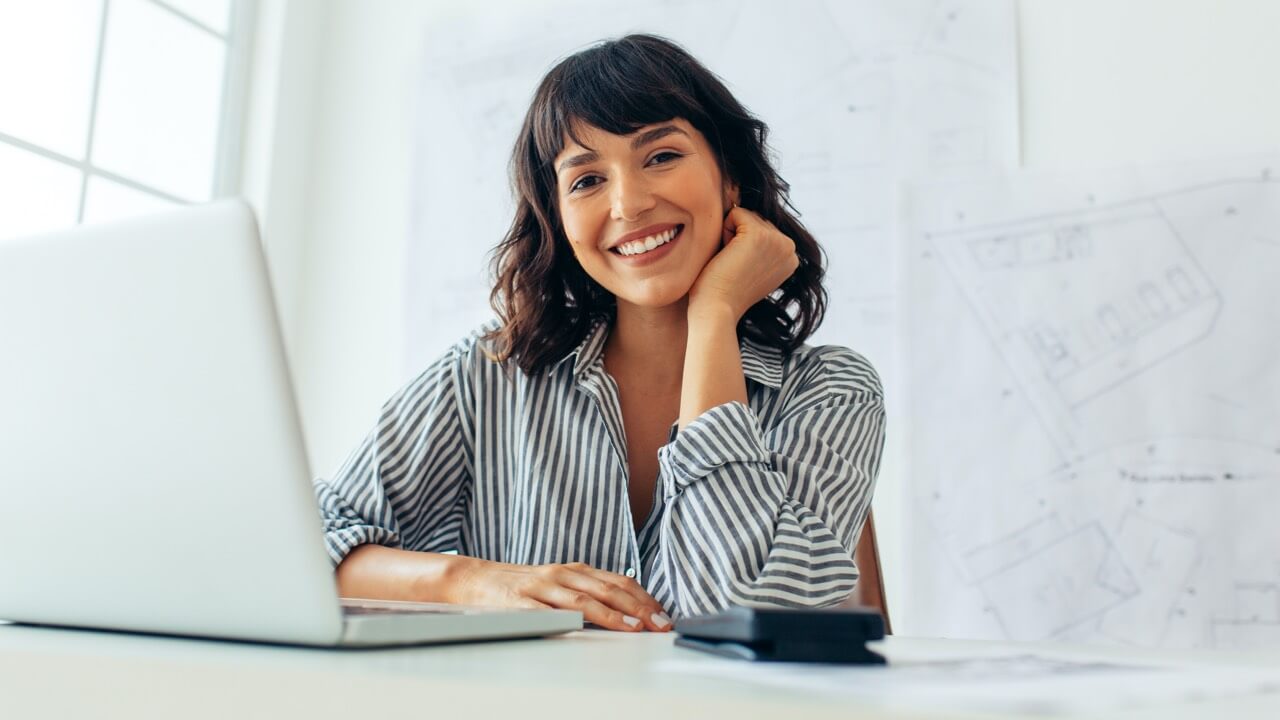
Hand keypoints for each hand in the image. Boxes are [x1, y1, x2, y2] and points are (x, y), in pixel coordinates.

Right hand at [447, 558, 671, 631]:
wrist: (474, 579)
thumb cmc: (523, 587)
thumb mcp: (560, 584)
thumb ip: (589, 593)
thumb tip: (628, 610)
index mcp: (575, 571)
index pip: (617, 582)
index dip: (643, 598)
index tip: (664, 615)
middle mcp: (561, 575)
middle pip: (606, 590)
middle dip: (638, 608)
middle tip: (659, 624)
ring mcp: (540, 588)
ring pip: (581, 600)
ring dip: (611, 615)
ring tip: (633, 628)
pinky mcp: (519, 604)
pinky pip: (545, 613)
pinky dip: (566, 620)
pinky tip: (582, 628)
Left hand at [687, 206, 798, 320]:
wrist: (716, 309)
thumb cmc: (724, 290)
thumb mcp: (751, 265)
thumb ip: (759, 245)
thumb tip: (742, 204)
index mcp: (790, 256)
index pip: (762, 228)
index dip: (744, 246)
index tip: (742, 270)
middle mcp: (790, 247)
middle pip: (754, 219)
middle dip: (737, 238)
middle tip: (734, 267)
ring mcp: (777, 240)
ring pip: (745, 216)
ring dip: (729, 236)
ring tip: (731, 263)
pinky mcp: (759, 235)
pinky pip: (734, 213)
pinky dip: (723, 231)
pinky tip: (726, 256)